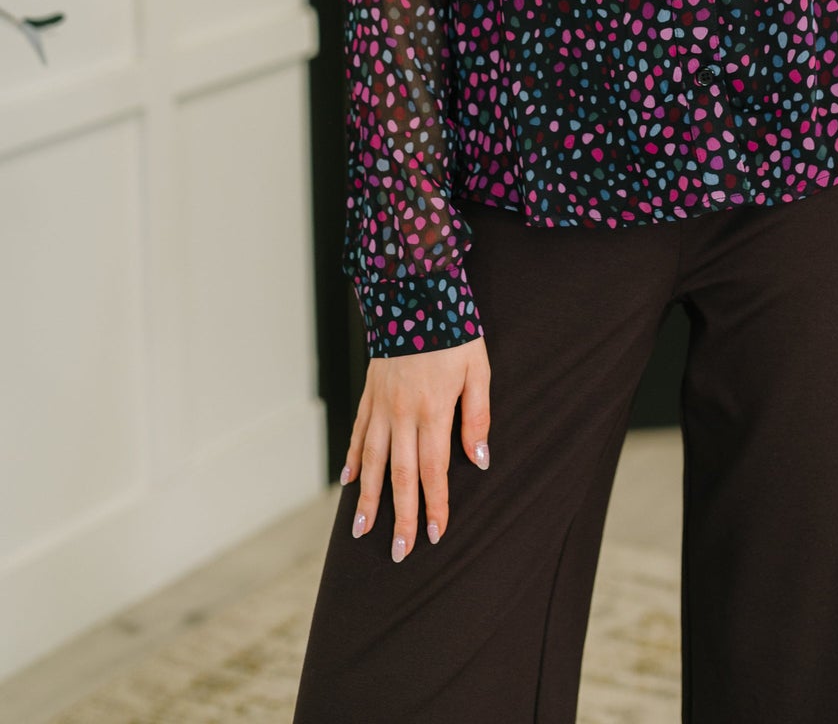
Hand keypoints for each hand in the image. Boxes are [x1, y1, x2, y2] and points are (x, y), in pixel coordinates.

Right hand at [341, 336, 491, 561]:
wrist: (415, 290)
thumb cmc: (455, 331)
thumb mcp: (478, 369)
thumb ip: (477, 416)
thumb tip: (480, 461)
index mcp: (432, 409)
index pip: (433, 470)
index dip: (434, 505)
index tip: (434, 535)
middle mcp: (402, 413)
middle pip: (400, 475)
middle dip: (399, 516)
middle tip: (398, 552)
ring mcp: (381, 404)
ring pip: (373, 461)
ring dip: (368, 499)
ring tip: (362, 531)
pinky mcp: (370, 391)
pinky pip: (359, 432)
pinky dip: (354, 458)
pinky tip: (351, 481)